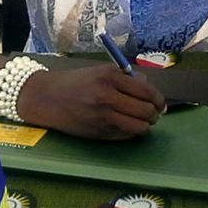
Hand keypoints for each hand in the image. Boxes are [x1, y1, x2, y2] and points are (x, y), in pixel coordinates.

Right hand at [18, 64, 165, 139]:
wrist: (47, 98)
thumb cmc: (76, 81)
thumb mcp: (101, 71)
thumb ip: (126, 78)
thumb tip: (149, 87)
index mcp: (110, 77)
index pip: (146, 90)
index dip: (158, 98)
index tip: (160, 101)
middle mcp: (107, 97)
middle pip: (145, 111)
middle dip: (155, 113)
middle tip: (155, 112)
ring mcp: (102, 117)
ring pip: (139, 127)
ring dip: (146, 125)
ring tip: (144, 120)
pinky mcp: (98, 133)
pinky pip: (125, 136)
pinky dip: (132, 132)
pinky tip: (129, 126)